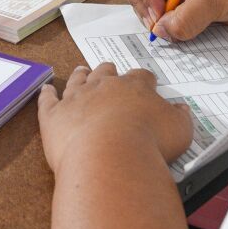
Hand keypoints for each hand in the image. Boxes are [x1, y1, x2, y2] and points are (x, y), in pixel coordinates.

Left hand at [38, 63, 192, 174]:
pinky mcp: (54, 116)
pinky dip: (46, 95)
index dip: (144, 80)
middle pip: (105, 71)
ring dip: (79, 75)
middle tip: (109, 70)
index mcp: (134, 87)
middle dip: (108, 70)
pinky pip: (48, 101)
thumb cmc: (148, 145)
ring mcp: (76, 99)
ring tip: (81, 70)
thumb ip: (181, 117)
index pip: (141, 77)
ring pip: (77, 81)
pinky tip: (46, 89)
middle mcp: (103, 87)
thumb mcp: (180, 131)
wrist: (110, 158)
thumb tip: (182, 110)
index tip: (147, 82)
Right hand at [119, 0, 227, 40]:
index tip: (159, 13)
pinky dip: (171, 27)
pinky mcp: (183, 3)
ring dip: (160, 21)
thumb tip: (163, 31)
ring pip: (149, 7)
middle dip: (147, 10)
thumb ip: (186, 17)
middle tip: (164, 25)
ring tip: (181, 26)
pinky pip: (165, 18)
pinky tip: (187, 28)